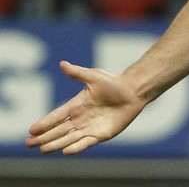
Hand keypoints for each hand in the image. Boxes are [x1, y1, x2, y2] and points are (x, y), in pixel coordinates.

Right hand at [25, 61, 144, 154]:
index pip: (56, 116)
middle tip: (29, 144)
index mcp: (76, 105)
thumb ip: (78, 73)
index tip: (31, 130)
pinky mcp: (101, 134)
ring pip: (69, 138)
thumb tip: (62, 63)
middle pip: (58, 130)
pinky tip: (65, 151)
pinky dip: (76, 147)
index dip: (44, 123)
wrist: (133, 92)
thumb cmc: (114, 83)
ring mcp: (89, 127)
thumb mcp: (94, 76)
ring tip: (42, 150)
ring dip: (55, 144)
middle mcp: (80, 118)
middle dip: (43, 137)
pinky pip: (86, 142)